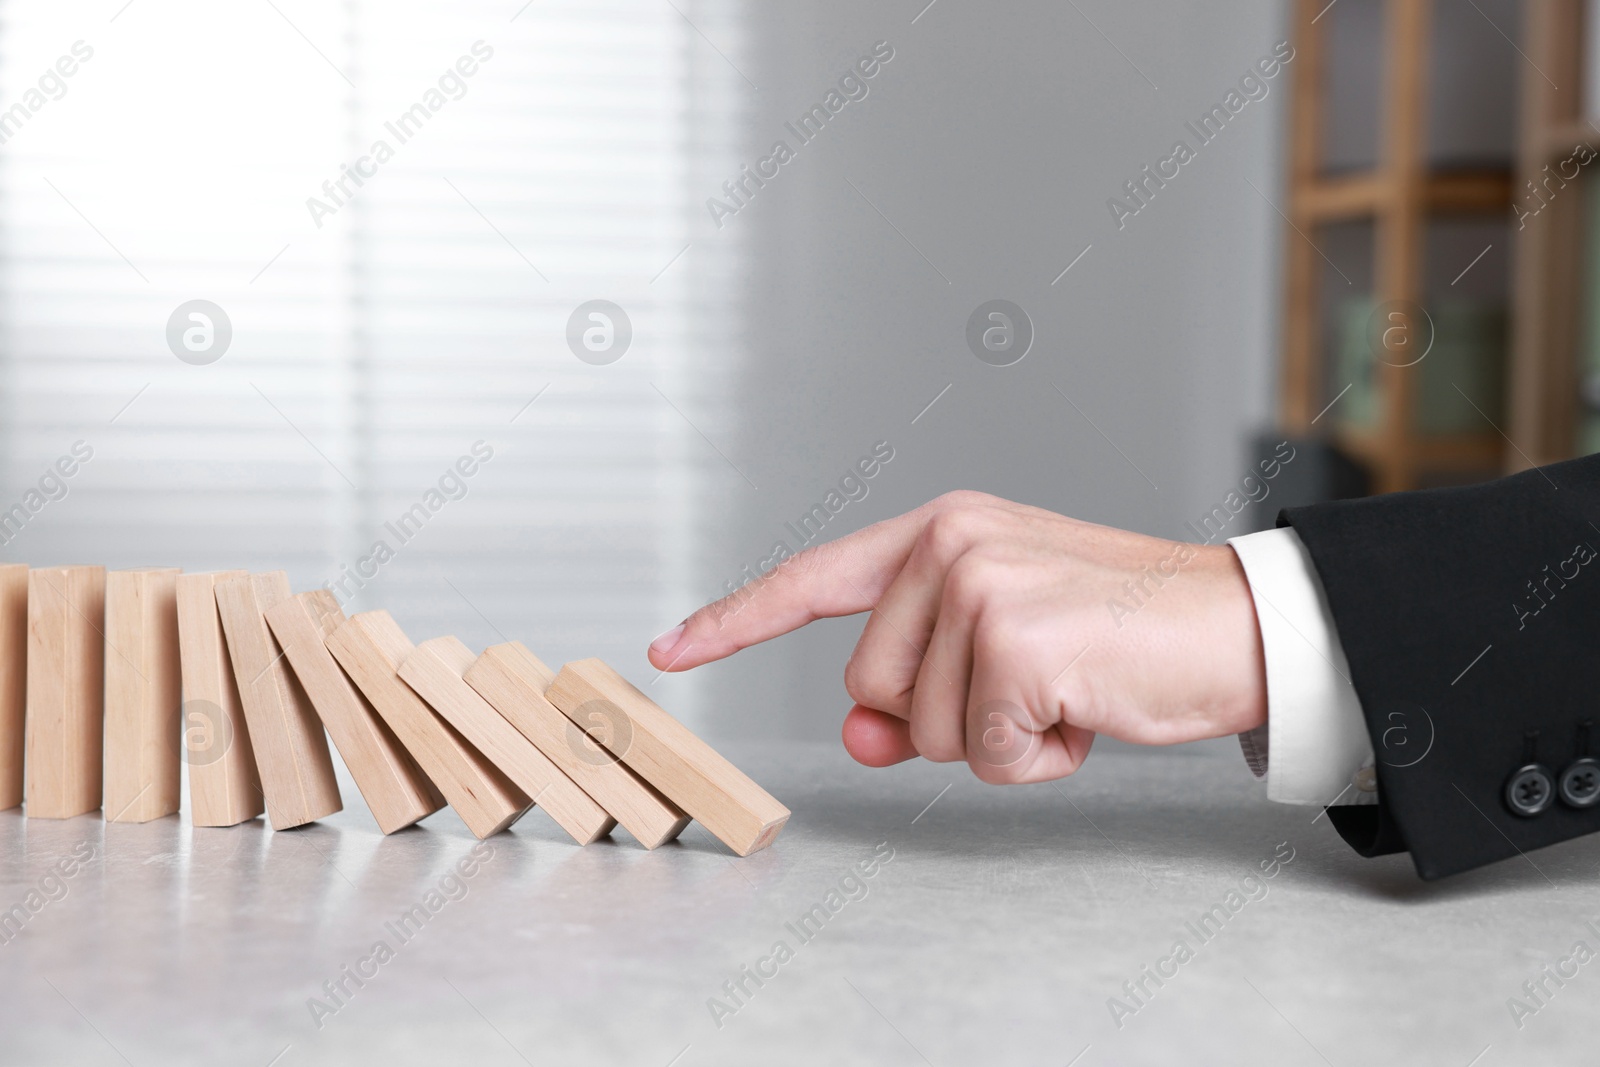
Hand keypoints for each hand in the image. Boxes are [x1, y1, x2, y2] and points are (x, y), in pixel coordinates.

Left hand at [646, 491, 1265, 782]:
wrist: (1234, 626)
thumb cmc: (1117, 635)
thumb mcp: (1000, 653)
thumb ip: (916, 685)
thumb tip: (861, 736)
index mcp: (940, 530)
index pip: (814, 579)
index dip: (737, 620)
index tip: (671, 649)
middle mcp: (948, 543)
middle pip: (870, 689)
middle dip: (943, 718)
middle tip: (1033, 684)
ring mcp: (978, 586)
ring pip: (921, 730)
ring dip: (996, 739)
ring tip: (1066, 689)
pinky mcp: (1014, 641)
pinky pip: (983, 753)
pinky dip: (1036, 758)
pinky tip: (1084, 711)